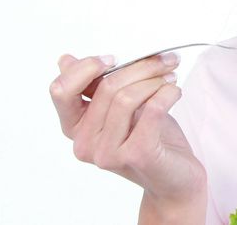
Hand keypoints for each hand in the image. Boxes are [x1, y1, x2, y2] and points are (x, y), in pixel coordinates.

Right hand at [50, 53, 206, 203]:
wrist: (175, 178)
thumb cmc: (148, 138)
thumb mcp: (118, 108)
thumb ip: (93, 87)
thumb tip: (65, 60)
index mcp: (74, 128)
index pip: (61, 90)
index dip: (86, 68)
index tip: (114, 58)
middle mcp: (85, 144)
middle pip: (106, 87)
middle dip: (140, 67)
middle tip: (164, 61)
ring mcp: (108, 153)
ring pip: (127, 96)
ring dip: (155, 79)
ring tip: (170, 78)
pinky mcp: (137, 155)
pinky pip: (152, 109)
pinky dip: (167, 93)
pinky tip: (174, 92)